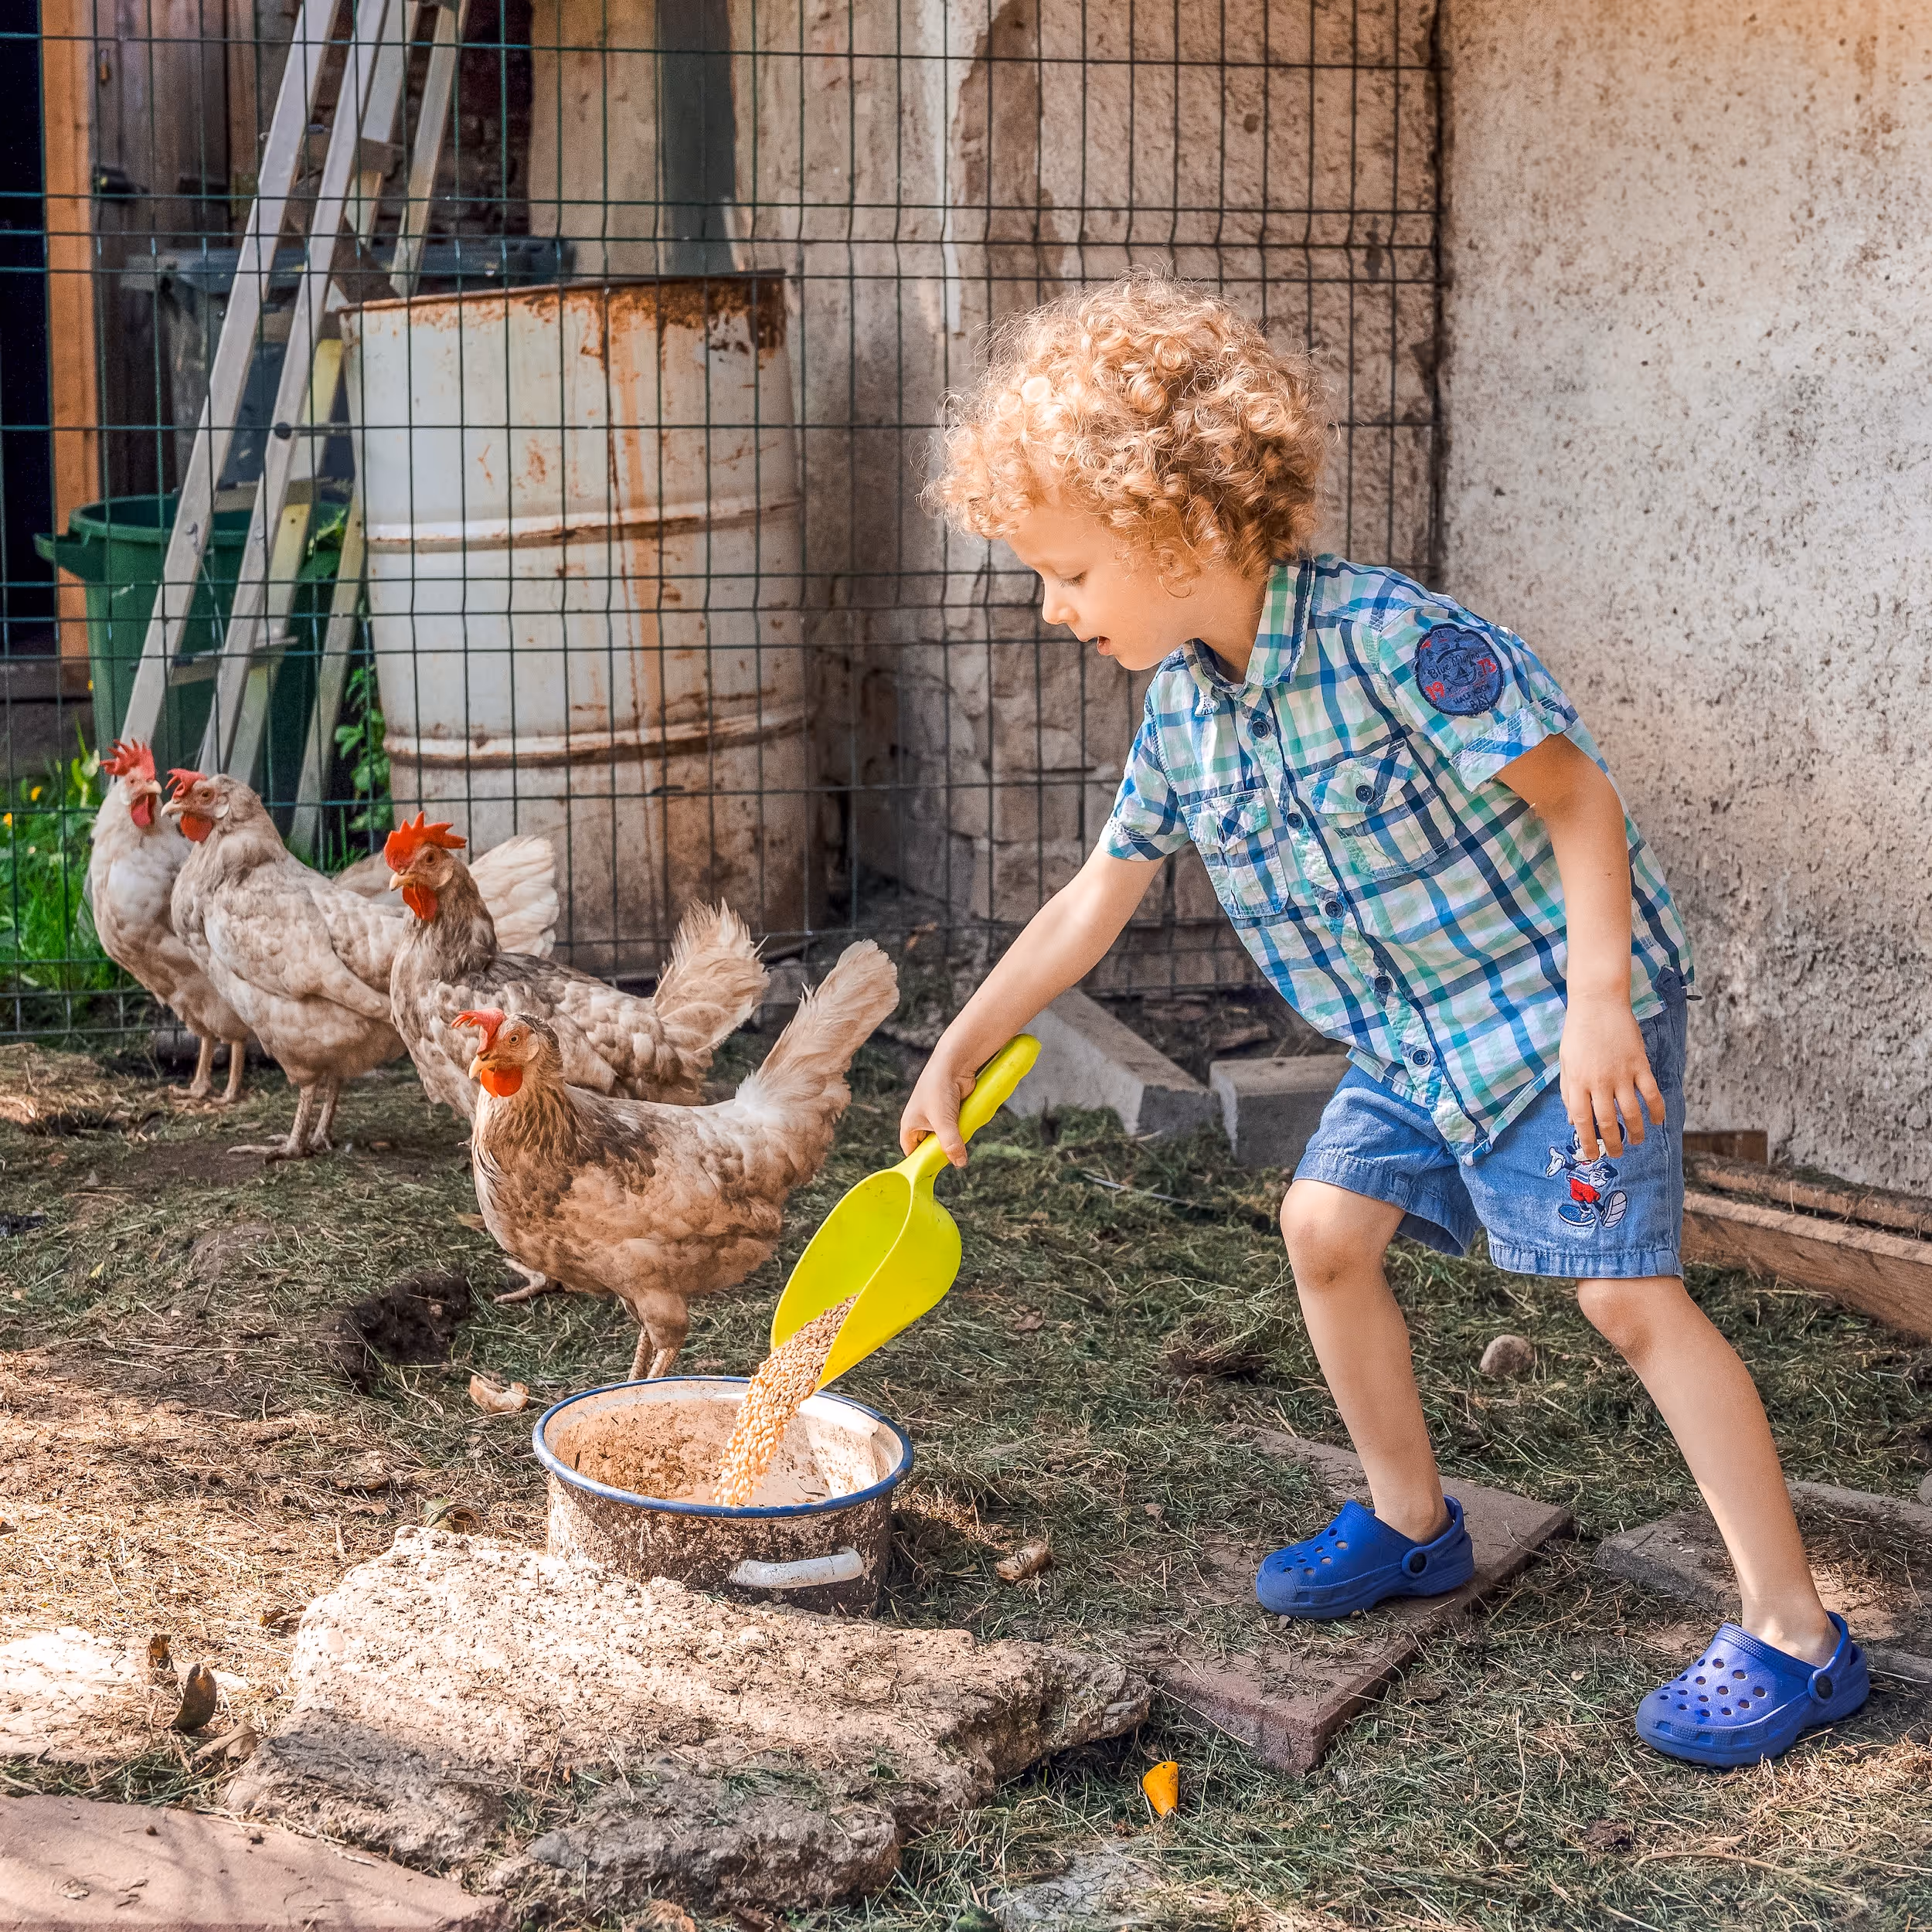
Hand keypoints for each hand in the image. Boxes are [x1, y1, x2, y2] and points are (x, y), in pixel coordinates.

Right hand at [901, 1053, 978, 1167]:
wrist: (954, 1063)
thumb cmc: (939, 1088)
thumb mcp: (943, 1121)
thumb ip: (951, 1144)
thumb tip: (959, 1163)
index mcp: (910, 1125)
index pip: (911, 1152)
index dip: (920, 1162)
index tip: (933, 1171)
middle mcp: (922, 1121)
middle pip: (931, 1147)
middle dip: (942, 1151)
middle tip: (953, 1156)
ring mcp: (938, 1116)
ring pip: (946, 1137)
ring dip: (955, 1138)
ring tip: (961, 1136)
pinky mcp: (952, 1110)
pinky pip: (957, 1127)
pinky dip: (962, 1128)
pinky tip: (967, 1125)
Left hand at [1559, 994, 1665, 1158]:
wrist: (1597, 1003)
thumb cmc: (1577, 1032)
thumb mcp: (1565, 1061)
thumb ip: (1568, 1090)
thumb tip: (1573, 1120)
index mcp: (1576, 1081)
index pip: (1581, 1120)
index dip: (1586, 1141)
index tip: (1592, 1155)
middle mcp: (1598, 1081)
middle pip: (1606, 1121)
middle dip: (1612, 1143)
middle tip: (1616, 1154)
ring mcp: (1620, 1073)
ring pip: (1631, 1112)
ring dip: (1635, 1132)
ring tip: (1636, 1142)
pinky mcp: (1639, 1064)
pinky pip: (1651, 1093)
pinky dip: (1656, 1110)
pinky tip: (1657, 1121)